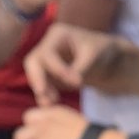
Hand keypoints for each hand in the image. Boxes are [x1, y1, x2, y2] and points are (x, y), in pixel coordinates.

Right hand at [23, 21, 138, 104]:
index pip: (48, 52)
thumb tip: (72, 81)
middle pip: (33, 62)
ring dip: (41, 90)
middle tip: (44, 94)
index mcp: (58, 34)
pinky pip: (41, 85)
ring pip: (35, 75)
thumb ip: (81, 68)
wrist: (106, 59)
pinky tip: (51, 104)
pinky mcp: (48, 74)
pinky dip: (45, 95)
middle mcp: (48, 45)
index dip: (58, 69)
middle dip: (37, 79)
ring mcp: (46, 60)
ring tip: (52, 103)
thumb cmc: (101, 51)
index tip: (77, 83)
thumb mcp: (94, 56)